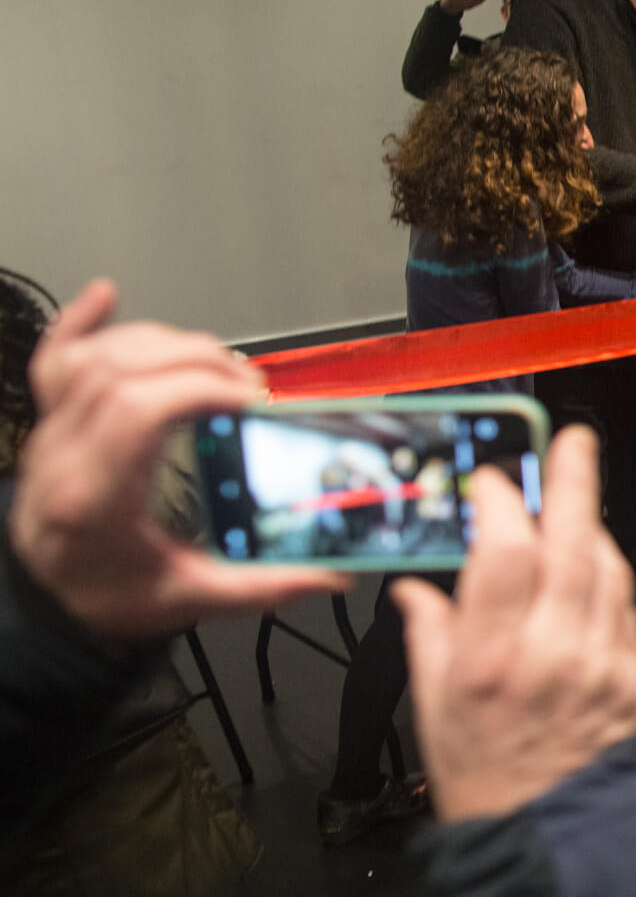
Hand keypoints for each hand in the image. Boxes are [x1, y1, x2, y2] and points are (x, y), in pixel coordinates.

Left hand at [8, 280, 346, 637]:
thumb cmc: (105, 596)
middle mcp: (66, 453)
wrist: (46, 600)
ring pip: (98, 356)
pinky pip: (53, 358)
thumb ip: (261, 587)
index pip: (138, 408)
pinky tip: (106, 296)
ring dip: (165, 344)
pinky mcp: (53, 421)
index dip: (201, 388)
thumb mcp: (187, 599)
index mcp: (96, 496)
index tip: (250, 400)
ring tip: (216, 362)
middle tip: (248, 384)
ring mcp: (54, 432)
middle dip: (197, 362)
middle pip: (123, 371)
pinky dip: (80, 321)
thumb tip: (329, 574)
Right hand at [394, 426, 635, 822]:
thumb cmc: (484, 776)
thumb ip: (429, 634)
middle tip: (573, 442)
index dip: (501, 502)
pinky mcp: (632, 676)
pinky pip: (625, 607)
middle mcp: (549, 655)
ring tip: (574, 503)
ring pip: (606, 569)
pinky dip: (609, 575)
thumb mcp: (430, 706)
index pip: (502, 552)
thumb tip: (416, 587)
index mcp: (487, 660)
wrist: (548, 835)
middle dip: (573, 482)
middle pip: (570, 544)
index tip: (491, 482)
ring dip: (592, 526)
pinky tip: (592, 566)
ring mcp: (599, 664)